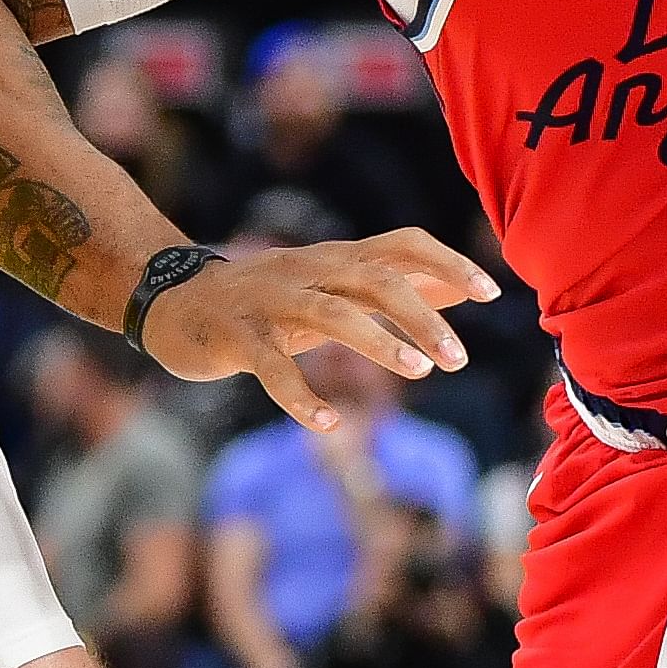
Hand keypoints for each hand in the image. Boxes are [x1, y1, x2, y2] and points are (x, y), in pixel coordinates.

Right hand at [142, 227, 504, 431]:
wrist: (173, 300)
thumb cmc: (267, 298)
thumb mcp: (330, 285)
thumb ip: (390, 283)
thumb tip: (459, 286)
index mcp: (337, 258)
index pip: (403, 243)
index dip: (449, 263)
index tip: (492, 293)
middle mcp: (309, 271)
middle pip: (376, 279)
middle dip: (423, 316)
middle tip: (457, 358)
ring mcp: (271, 301)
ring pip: (332, 314)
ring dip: (380, 342)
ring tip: (419, 372)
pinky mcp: (238, 337)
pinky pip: (272, 367)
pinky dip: (301, 396)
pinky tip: (327, 424)